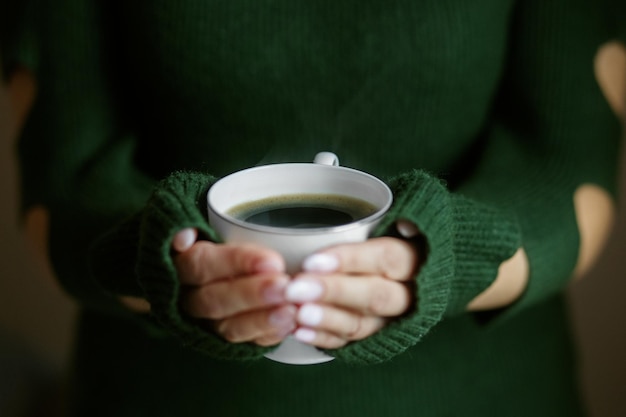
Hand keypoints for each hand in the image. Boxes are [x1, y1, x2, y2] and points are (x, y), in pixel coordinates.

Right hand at [172, 228, 296, 346]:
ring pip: (228, 327)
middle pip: (215, 300)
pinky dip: (268, 334)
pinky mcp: (225, 341)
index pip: (203, 264)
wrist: (219, 271)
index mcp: (182, 265)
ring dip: (262, 320)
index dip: (237, 262)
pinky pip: (246, 343)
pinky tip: (290, 324)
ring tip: (291, 311)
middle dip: (253, 295)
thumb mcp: (206, 229)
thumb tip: (185, 236)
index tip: (273, 261)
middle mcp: (189, 298)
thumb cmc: (221, 244)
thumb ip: (192, 229)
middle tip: (285, 287)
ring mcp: (205, 323)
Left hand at [285, 237, 417, 348]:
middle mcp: (407, 293)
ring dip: (328, 319)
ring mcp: (391, 320)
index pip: (387, 258)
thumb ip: (399, 222)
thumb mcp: (394, 225)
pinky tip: (301, 332)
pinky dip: (324, 338)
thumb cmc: (381, 239)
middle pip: (376, 295)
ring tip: (298, 314)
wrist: (397, 272)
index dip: (351, 259)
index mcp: (415, 259)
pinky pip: (349, 342)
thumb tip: (405, 225)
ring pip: (363, 323)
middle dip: (334, 292)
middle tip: (296, 290)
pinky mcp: (374, 338)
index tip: (312, 262)